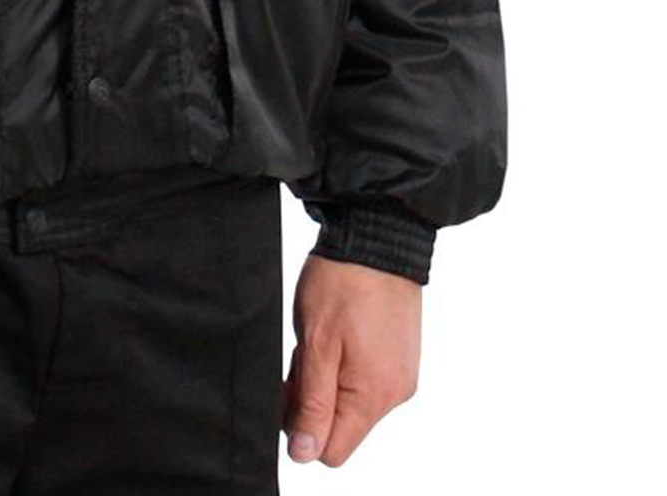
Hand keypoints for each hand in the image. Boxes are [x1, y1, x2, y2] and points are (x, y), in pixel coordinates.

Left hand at [281, 253, 420, 466]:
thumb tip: (305, 452)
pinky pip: (365, 379)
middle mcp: (394, 394)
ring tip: (321, 336)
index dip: (301, 427)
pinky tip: (337, 332)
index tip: (290, 386)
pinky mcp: (400, 357)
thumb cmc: (343, 284)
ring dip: (327, 378)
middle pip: (340, 426)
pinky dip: (344, 364)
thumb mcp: (316, 344)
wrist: (377, 237)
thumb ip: (312, 403)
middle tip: (302, 353)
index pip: (332, 450)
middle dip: (312, 397)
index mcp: (373, 396)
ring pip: (350, 400)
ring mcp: (400, 375)